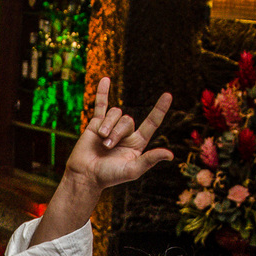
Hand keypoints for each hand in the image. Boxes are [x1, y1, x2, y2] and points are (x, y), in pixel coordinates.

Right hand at [62, 77, 172, 192]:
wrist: (85, 175)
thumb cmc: (109, 176)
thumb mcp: (132, 170)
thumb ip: (149, 160)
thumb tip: (170, 155)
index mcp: (137, 143)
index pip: (151, 123)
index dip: (159, 110)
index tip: (168, 95)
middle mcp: (126, 133)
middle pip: (128, 120)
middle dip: (117, 132)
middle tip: (107, 146)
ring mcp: (111, 127)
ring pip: (115, 114)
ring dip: (108, 126)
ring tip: (101, 141)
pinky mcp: (96, 124)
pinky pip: (100, 105)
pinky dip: (102, 92)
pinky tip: (105, 80)